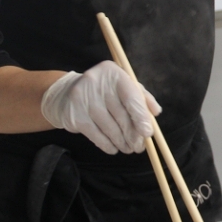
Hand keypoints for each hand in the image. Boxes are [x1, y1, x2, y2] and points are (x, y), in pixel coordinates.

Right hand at [40, 61, 161, 153]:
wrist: (66, 93)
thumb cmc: (103, 90)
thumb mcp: (123, 85)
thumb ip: (141, 96)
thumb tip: (156, 112)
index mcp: (113, 72)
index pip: (130, 96)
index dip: (140, 116)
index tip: (148, 133)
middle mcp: (96, 83)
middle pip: (120, 115)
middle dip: (132, 134)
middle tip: (139, 147)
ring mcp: (83, 99)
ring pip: (109, 127)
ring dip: (121, 142)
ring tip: (129, 149)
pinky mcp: (74, 115)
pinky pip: (95, 135)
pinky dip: (107, 144)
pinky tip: (114, 148)